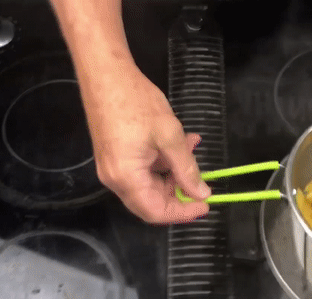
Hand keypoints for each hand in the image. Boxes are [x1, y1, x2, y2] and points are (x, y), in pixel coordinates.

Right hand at [79, 62, 210, 223]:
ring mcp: (112, 168)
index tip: (206, 204)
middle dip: (179, 192)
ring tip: (192, 147)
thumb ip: (187, 169)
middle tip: (202, 178)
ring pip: (149, 184)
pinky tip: (180, 142)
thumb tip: (201, 193)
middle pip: (151, 202)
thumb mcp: (170, 136)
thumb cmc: (137, 102)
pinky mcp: (113, 156)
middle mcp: (114, 179)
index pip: (156, 212)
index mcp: (126, 178)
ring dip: (173, 172)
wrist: (105, 73)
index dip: (183, 213)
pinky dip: (162, 161)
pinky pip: (141, 170)